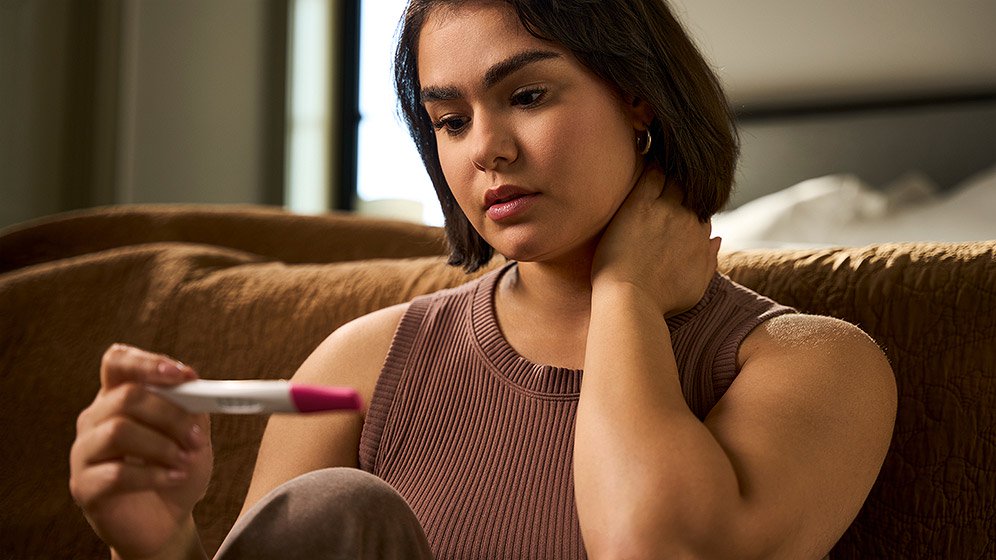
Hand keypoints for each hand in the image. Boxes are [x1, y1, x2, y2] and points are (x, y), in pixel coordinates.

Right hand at [70, 344, 212, 558]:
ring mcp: (84, 453)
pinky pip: (117, 472)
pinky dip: (154, 474)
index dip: (148, 363)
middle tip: (198, 436)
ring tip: (186, 461)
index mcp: (118, 398)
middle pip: (126, 396)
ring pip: (119, 430)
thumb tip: (193, 385)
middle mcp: (95, 420)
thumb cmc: (178, 468)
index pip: (117, 362)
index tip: (185, 375)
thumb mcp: (193, 433)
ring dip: (163, 445)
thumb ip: (191, 406)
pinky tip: (174, 478)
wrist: (167, 520)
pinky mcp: (84, 486)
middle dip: (171, 414)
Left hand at [591, 165, 719, 315]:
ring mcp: (665, 210)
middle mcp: (687, 219)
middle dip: (686, 177)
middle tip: (675, 164)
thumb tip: (717, 239)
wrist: (632, 299)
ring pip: (674, 177)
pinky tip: (646, 152)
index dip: (694, 198)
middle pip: (692, 188)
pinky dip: (653, 163)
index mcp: (700, 236)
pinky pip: (651, 175)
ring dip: (671, 165)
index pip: (702, 206)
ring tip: (664, 152)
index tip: (683, 192)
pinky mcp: (640, 205)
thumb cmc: (661, 300)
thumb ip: (709, 260)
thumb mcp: (696, 286)